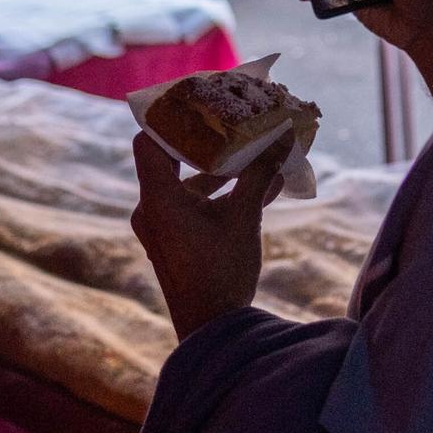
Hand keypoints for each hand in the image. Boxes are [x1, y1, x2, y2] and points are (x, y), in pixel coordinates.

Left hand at [130, 132, 288, 341]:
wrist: (214, 331)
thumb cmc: (223, 272)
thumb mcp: (245, 218)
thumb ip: (259, 174)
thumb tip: (283, 136)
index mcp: (158, 199)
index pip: (149, 140)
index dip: (170, 116)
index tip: (199, 100)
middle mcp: (153, 209)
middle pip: (172, 158)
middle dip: (207, 140)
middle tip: (234, 120)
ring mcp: (163, 227)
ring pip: (190, 183)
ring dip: (224, 170)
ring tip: (261, 154)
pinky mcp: (177, 242)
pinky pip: (197, 206)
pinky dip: (223, 195)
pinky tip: (267, 187)